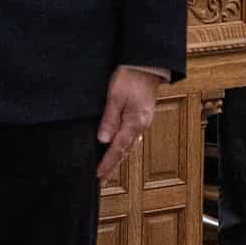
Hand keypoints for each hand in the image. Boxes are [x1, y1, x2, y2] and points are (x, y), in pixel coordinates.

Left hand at [96, 67, 159, 181]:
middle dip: (113, 166)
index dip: (107, 163)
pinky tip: (119, 149)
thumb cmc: (130, 77)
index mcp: (134, 123)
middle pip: (125, 151)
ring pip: (129, 145)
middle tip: (102, 180)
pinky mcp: (141, 115)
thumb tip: (103, 140)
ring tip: (109, 170)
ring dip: (118, 158)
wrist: (147, 64)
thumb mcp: (115, 97)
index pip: (118, 149)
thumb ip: (109, 119)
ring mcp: (142, 121)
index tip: (98, 175)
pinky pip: (131, 136)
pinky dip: (123, 146)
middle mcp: (140, 126)